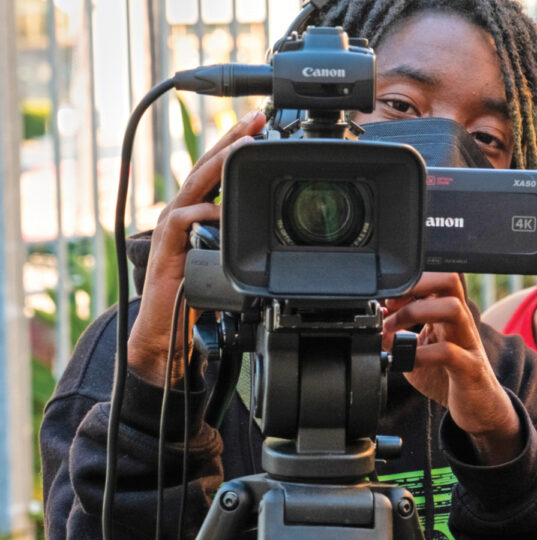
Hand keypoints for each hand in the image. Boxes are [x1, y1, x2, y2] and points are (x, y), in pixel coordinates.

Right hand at [128, 110, 265, 384]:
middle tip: (256, 119)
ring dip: (218, 163)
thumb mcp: (228, 260)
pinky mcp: (167, 248)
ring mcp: (173, 227)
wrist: (167, 328)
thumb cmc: (197, 293)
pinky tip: (217, 209)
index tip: (263, 123)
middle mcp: (184, 212)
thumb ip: (243, 237)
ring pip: (195, 186)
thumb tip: (274, 224)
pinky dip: (199, 214)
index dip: (237, 144)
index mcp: (199, 211)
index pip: (219, 170)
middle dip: (231, 139)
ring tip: (242, 145)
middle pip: (207, 166)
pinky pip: (182, 223)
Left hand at [382, 273, 521, 462]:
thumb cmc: (449, 377)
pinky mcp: (470, 368)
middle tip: (392, 307)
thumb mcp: (418, 353)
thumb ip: (397, 340)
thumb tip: (376, 328)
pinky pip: (448, 352)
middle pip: (449, 281)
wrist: (478, 408)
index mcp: (447, 315)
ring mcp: (468, 343)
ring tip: (393, 332)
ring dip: (416, 314)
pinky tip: (406, 362)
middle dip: (416, 286)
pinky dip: (421, 354)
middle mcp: (460, 323)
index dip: (408, 284)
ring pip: (453, 308)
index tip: (387, 302)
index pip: (434, 280)